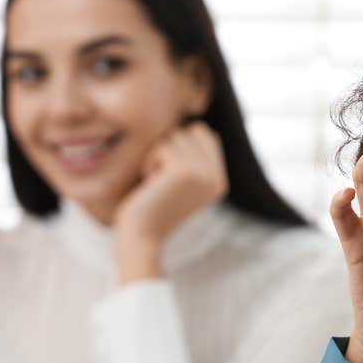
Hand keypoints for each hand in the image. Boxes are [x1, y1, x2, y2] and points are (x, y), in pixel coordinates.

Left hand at [114, 122, 227, 281]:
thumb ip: (194, 158)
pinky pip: (162, 147)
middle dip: (169, 150)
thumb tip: (198, 127)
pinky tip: (151, 185)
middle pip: (190, 132)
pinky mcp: (185, 170)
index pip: (206, 135)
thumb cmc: (152, 207)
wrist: (142, 235)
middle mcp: (217, 177)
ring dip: (157, 157)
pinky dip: (150, 163)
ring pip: (175, 137)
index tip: (170, 175)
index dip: (181, 144)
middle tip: (163, 181)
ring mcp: (204, 173)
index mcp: (219, 181)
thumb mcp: (180, 182)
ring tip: (156, 184)